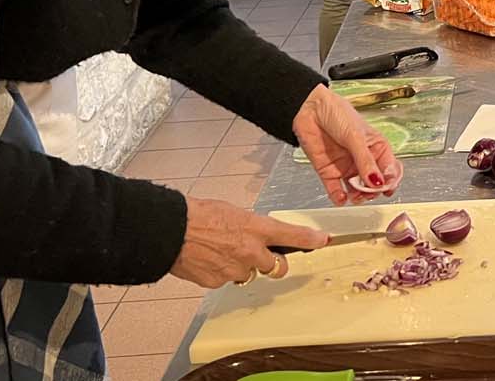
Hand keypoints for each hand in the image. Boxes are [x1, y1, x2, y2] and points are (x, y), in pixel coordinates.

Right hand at [170, 196, 328, 287]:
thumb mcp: (234, 212)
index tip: (323, 241)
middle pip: (277, 267)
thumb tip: (255, 234)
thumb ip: (251, 227)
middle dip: (272, 263)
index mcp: (257, 228)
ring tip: (221, 252)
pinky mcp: (218, 282)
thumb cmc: (198, 215)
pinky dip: (221, 272)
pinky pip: (226, 280)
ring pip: (249, 274)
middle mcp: (251, 251)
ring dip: (242, 267)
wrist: (171, 230)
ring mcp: (236, 269)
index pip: (293, 236)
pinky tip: (208, 260)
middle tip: (260, 256)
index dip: (311, 240)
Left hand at [292, 85, 402, 205]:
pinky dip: (339, 198)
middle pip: (374, 184)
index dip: (390, 181)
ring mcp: (347, 168)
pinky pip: (336, 191)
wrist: (309, 109)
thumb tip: (377, 182)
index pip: (390, 169)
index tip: (386, 187)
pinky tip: (341, 198)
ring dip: (358, 196)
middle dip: (373, 191)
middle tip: (369, 191)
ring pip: (358, 191)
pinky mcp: (329, 173)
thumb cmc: (336, 113)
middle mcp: (363, 160)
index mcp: (376, 148)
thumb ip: (365, 161)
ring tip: (355, 195)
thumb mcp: (355, 136)